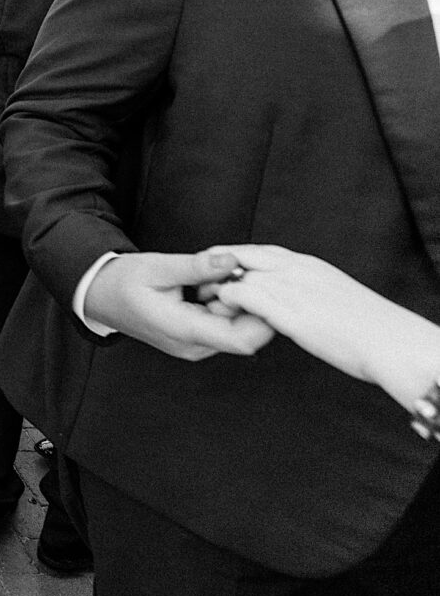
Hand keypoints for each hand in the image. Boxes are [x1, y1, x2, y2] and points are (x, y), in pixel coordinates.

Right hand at [83, 249, 275, 360]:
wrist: (100, 296)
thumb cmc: (122, 282)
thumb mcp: (156, 266)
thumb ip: (196, 266)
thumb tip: (231, 260)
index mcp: (183, 330)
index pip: (242, 339)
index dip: (259, 314)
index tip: (256, 285)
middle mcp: (193, 346)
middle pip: (246, 334)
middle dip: (249, 303)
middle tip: (233, 273)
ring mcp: (195, 346)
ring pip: (238, 330)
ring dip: (237, 303)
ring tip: (214, 277)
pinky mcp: (196, 340)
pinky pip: (225, 327)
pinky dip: (226, 305)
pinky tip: (210, 286)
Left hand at [207, 245, 439, 405]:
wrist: (393, 343)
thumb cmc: (371, 330)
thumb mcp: (336, 299)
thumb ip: (313, 293)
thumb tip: (305, 301)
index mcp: (311, 266)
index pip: (264, 251)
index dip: (239, 257)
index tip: (222, 265)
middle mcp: (298, 271)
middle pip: (245, 255)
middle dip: (220, 264)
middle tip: (202, 276)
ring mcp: (292, 288)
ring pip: (239, 274)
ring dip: (219, 286)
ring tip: (205, 299)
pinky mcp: (288, 311)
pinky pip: (244, 296)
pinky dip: (228, 301)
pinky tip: (221, 311)